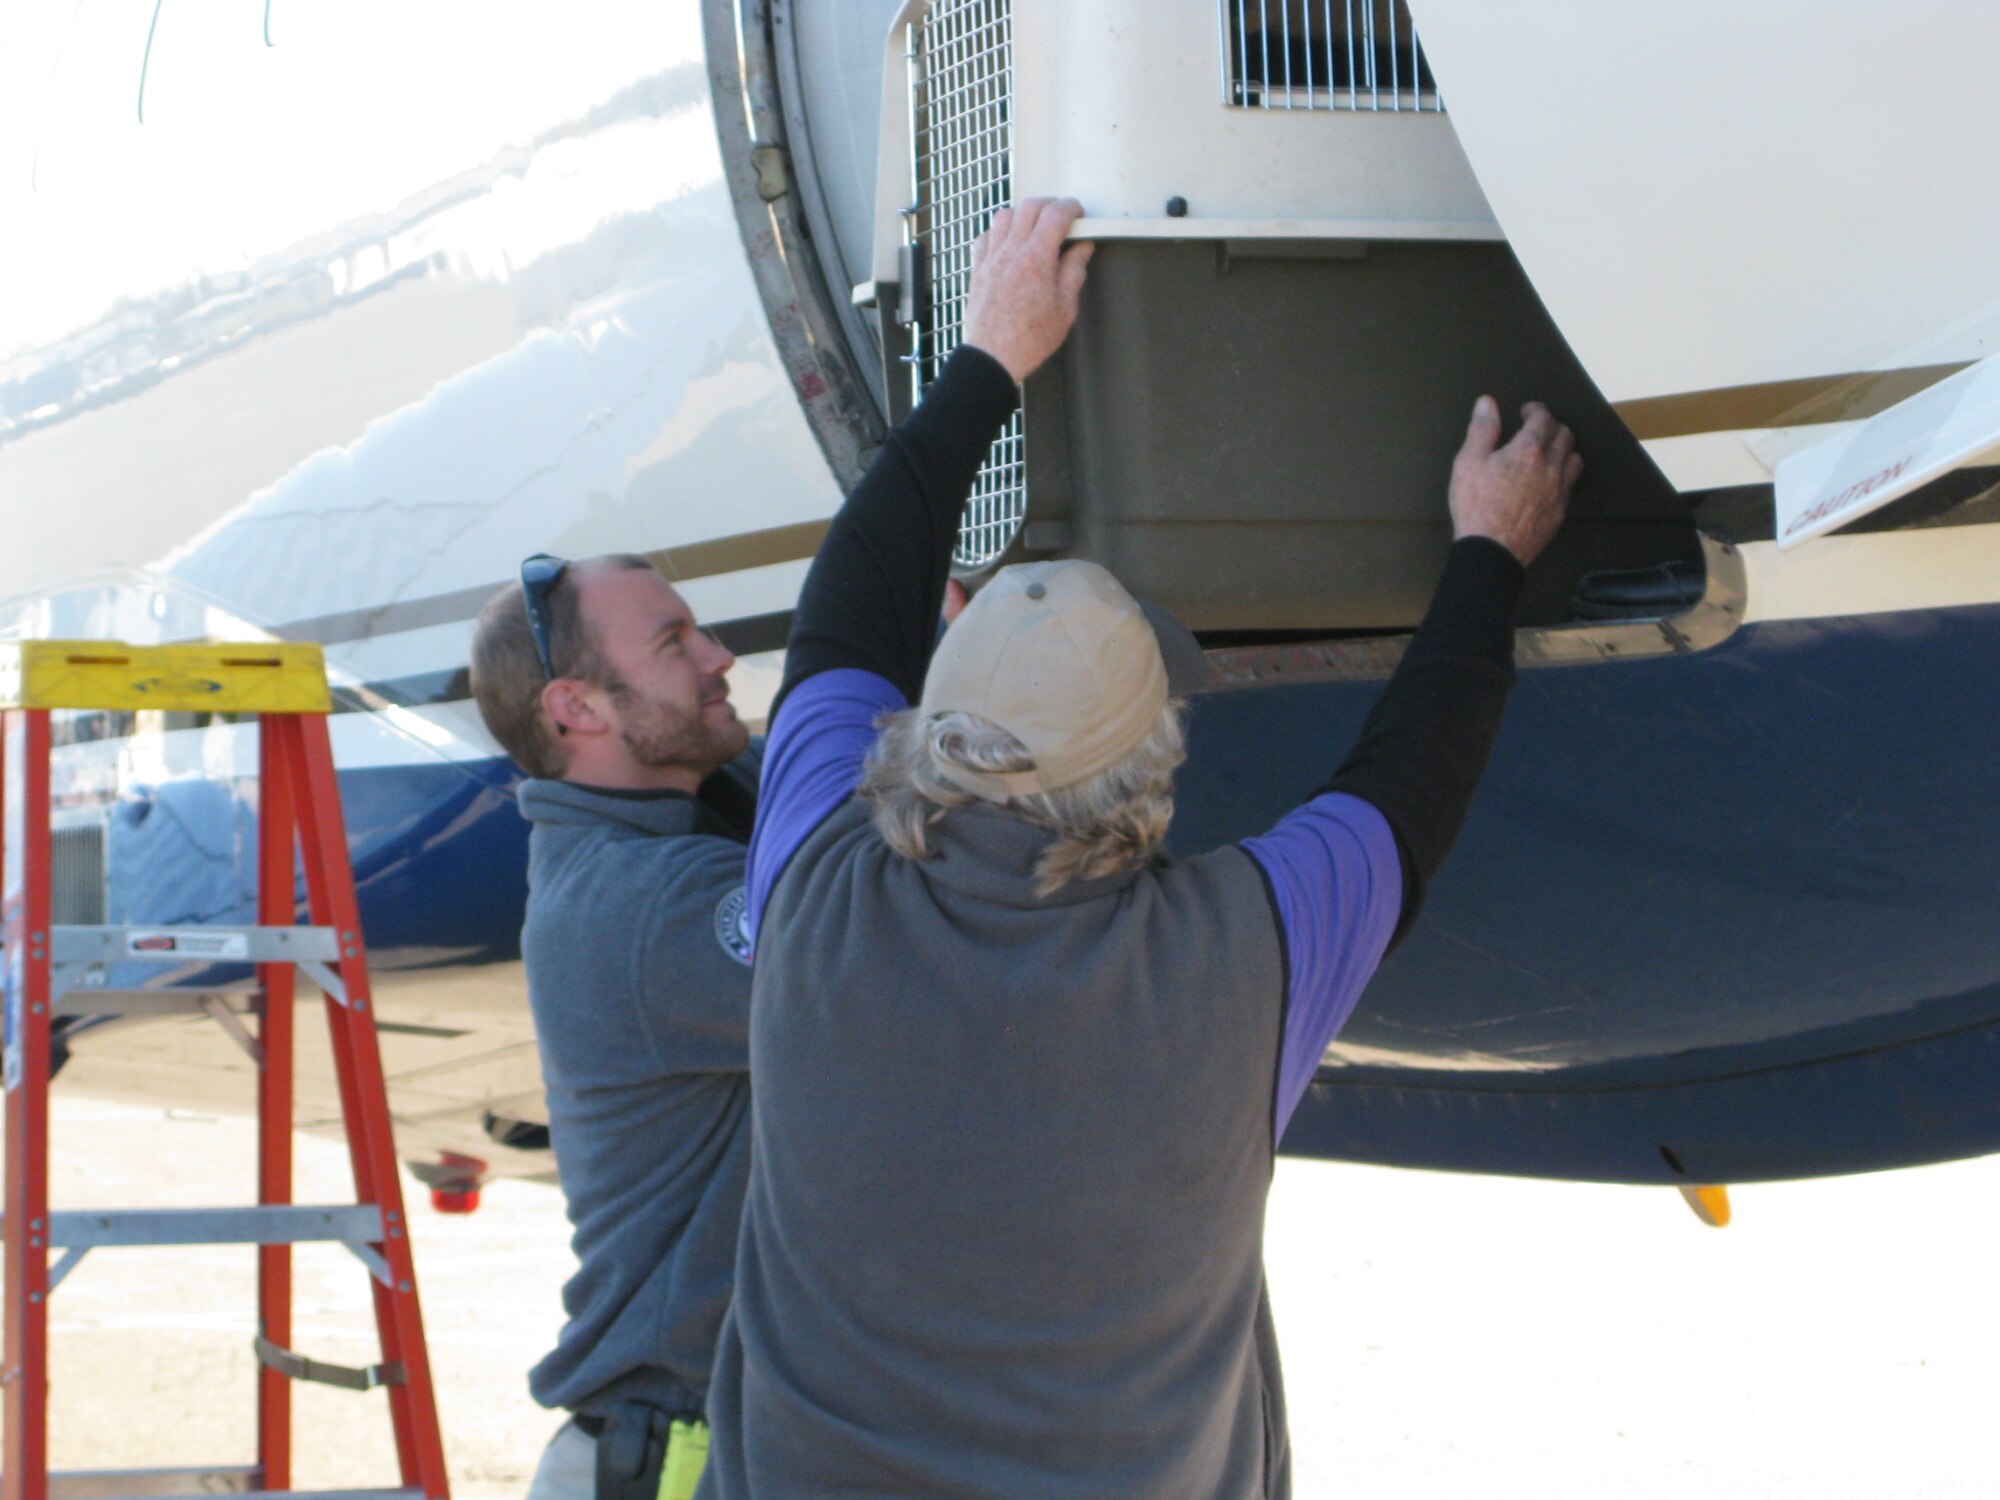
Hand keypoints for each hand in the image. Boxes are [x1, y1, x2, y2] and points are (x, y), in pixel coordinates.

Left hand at [961, 197, 1095, 382]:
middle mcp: (1011, 251)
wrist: (992, 357)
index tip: (1079, 215)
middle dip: (1050, 205)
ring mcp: (991, 258)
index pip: (1055, 214)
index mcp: (1036, 258)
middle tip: (1061, 218)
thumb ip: (1074, 272)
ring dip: (1023, 214)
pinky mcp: (977, 269)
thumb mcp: (1065, 309)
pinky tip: (1008, 242)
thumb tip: (1082, 248)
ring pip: (1005, 215)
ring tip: (1035, 227)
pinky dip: (999, 231)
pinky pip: (985, 236)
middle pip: (1030, 206)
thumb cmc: (1029, 339)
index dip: (1071, 208)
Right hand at [1447, 397, 1581, 566]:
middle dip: (1552, 426)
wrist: (1491, 551)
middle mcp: (1551, 466)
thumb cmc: (1476, 505)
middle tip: (1537, 429)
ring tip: (1549, 452)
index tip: (1527, 411)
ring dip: (1564, 450)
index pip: (1543, 419)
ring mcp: (1559, 491)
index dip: (1536, 410)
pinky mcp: (1560, 512)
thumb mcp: (1469, 462)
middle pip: (1565, 436)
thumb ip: (1482, 429)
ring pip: (1574, 459)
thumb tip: (1487, 402)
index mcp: (1528, 450)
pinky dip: (1563, 476)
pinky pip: (1570, 486)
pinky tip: (1549, 481)